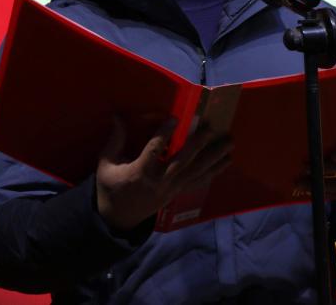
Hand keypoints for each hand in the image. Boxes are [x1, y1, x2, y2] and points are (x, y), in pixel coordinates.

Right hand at [96, 117, 231, 231]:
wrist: (118, 218)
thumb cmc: (111, 187)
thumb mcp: (106, 164)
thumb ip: (115, 140)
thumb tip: (118, 116)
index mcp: (140, 172)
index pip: (154, 150)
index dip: (164, 133)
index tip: (175, 118)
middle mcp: (159, 181)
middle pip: (182, 161)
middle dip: (198, 145)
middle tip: (211, 129)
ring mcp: (171, 189)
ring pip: (196, 172)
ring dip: (214, 157)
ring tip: (229, 143)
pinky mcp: (178, 193)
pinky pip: (198, 182)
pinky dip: (214, 171)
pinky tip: (226, 161)